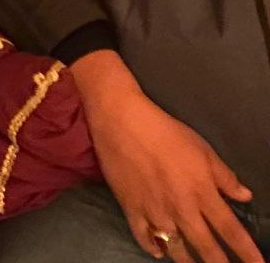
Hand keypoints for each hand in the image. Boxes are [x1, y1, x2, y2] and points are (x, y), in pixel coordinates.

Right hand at [72, 51, 260, 262]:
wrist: (122, 123)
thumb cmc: (166, 132)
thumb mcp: (203, 149)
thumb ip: (224, 176)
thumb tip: (244, 196)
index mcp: (202, 193)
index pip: (232, 231)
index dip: (248, 252)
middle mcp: (181, 209)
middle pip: (206, 247)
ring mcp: (154, 212)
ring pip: (176, 248)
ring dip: (188, 261)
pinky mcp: (131, 208)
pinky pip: (144, 237)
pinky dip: (153, 248)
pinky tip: (160, 252)